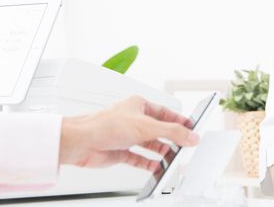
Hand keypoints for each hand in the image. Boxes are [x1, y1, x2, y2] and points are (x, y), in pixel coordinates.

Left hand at [59, 96, 198, 170]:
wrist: (81, 142)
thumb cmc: (105, 125)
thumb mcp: (146, 126)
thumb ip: (172, 132)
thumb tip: (191, 135)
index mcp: (139, 105)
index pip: (165, 113)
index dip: (179, 121)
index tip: (192, 129)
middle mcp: (133, 119)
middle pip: (158, 130)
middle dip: (172, 139)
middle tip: (185, 146)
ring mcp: (126, 136)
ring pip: (149, 144)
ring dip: (161, 152)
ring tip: (173, 158)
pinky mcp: (120, 151)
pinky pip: (139, 158)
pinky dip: (148, 163)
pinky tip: (156, 167)